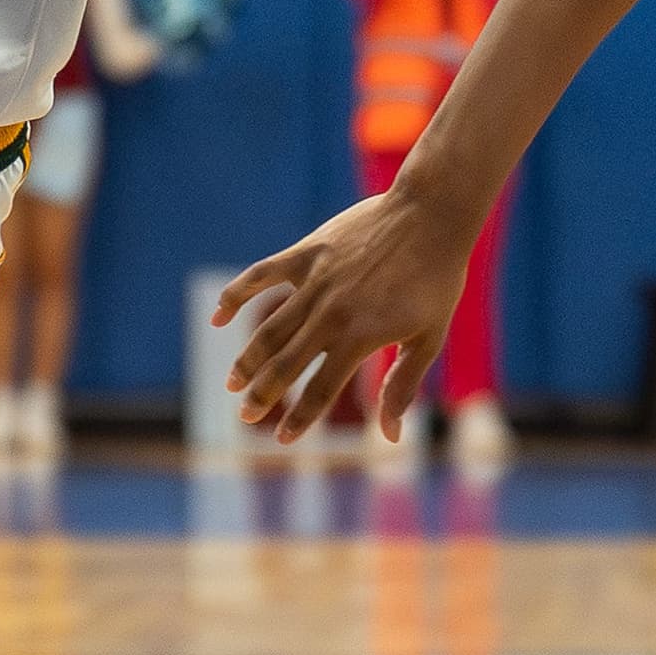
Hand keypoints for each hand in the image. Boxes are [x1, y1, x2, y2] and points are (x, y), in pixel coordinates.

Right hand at [216, 183, 481, 443]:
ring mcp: (315, 281)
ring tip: (232, 383)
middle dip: (262, 396)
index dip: (299, 419)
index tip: (283, 440)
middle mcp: (331, 313)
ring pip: (269, 329)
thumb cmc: (437, 279)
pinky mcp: (306, 253)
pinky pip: (261, 275)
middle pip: (285, 365)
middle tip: (245, 417)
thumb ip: (402, 386)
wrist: (431, 214)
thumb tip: (390, 437)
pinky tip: (218, 316)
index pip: (320, 391)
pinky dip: (236, 295)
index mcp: (360, 338)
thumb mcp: (428, 338)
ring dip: (247, 360)